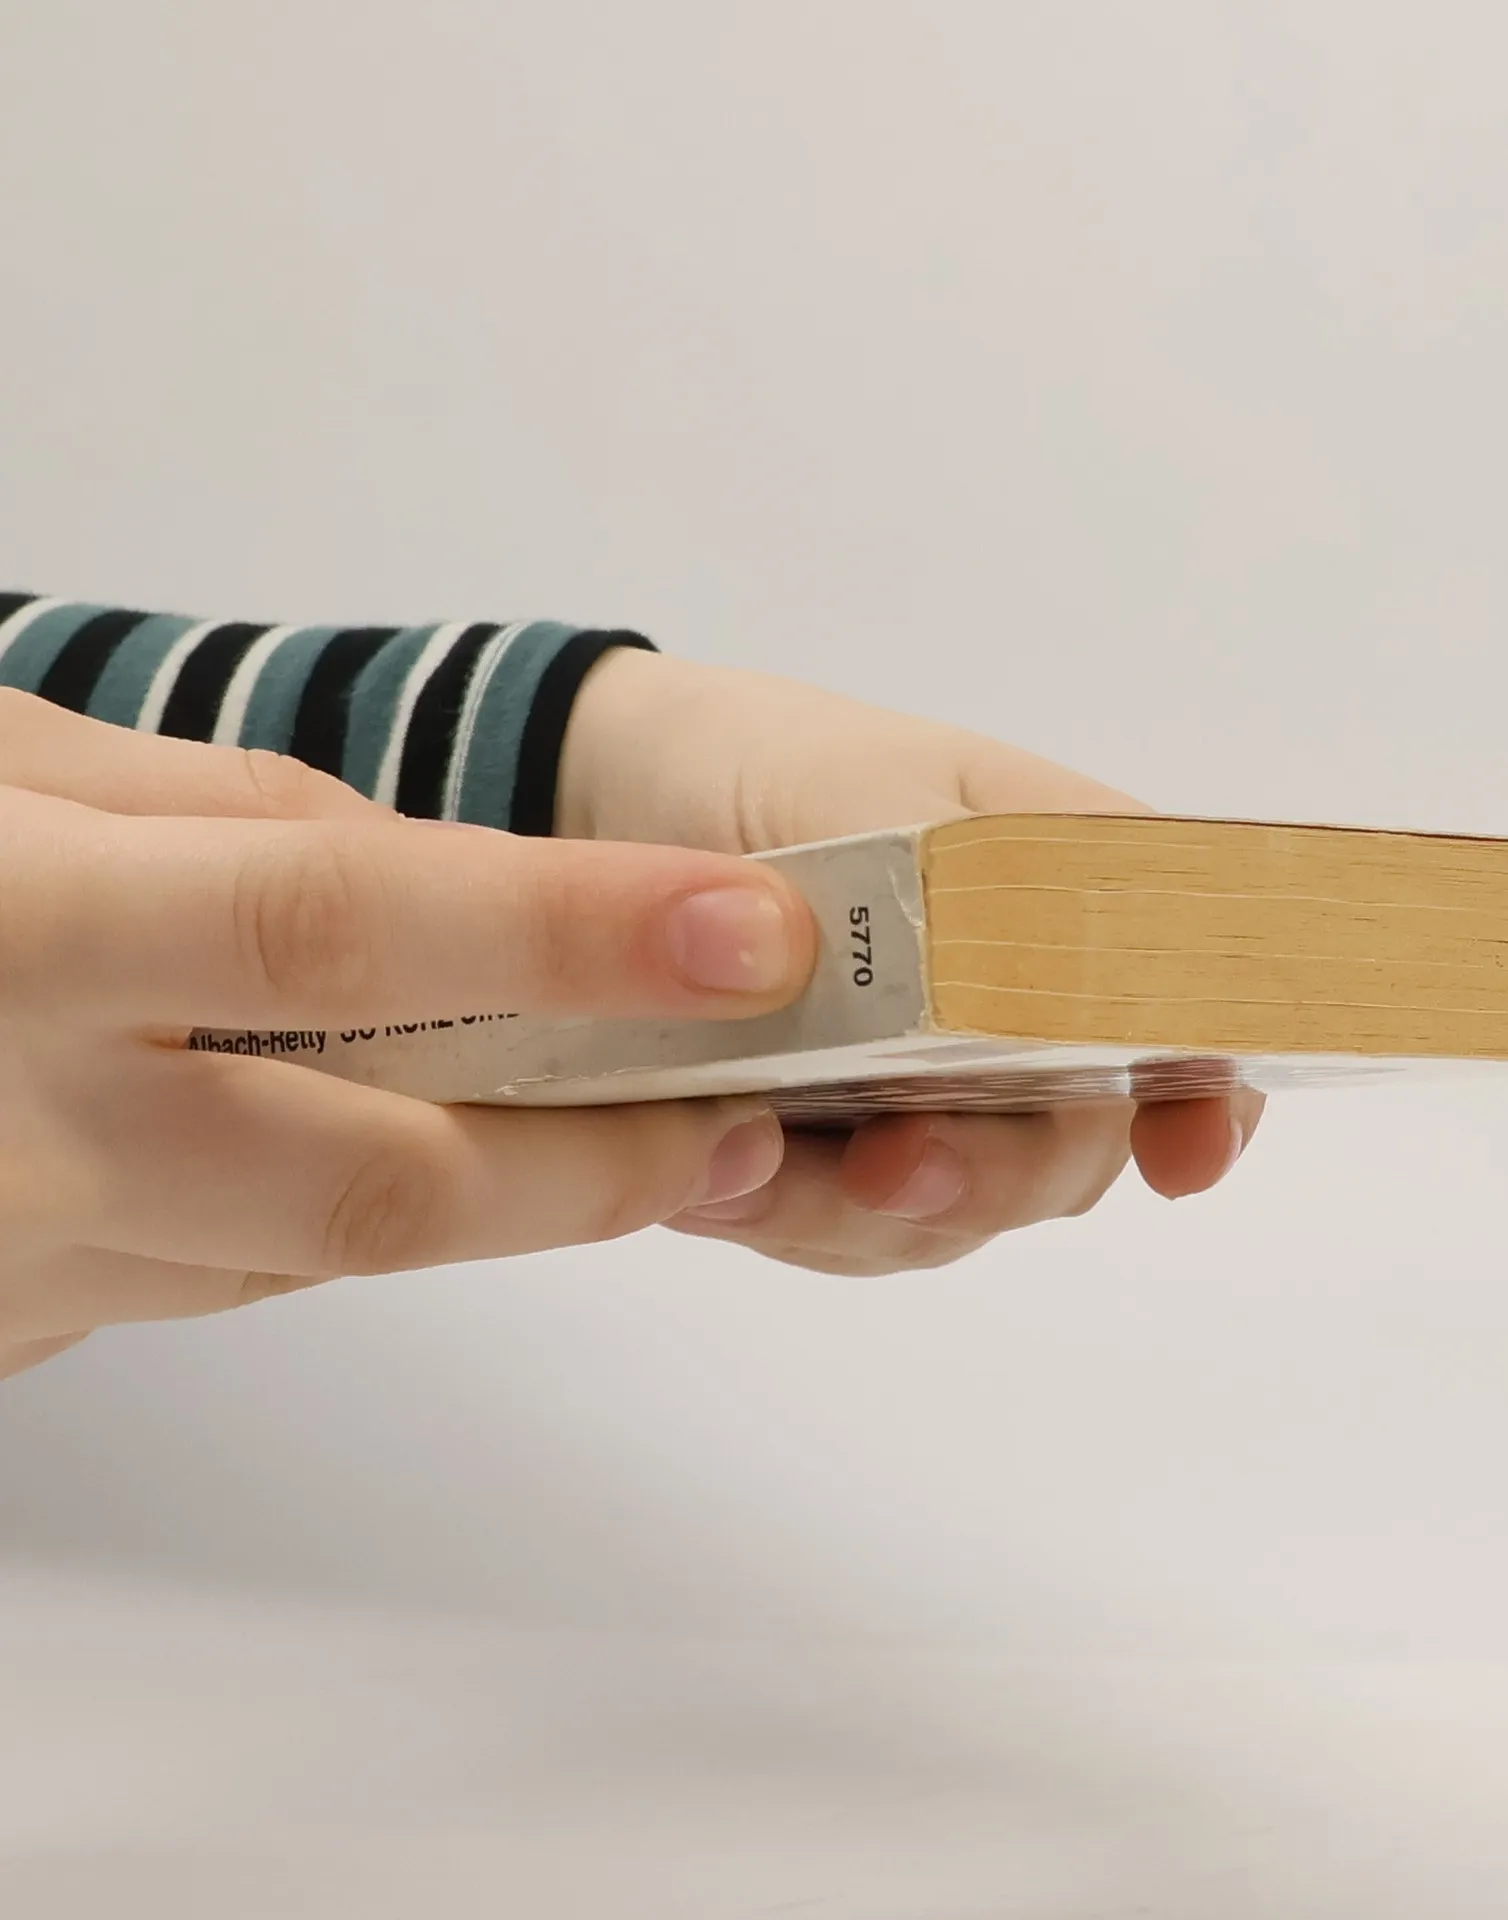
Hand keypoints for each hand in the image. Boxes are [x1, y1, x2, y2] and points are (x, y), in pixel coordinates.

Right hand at [0, 691, 816, 1379]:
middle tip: (753, 1125)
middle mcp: (19, 1124)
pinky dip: (337, 1213)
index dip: (566, 931)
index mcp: (17, 927)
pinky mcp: (7, 1330)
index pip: (338, 923)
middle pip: (377, 1174)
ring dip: (499, 1202)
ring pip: (317, 1248)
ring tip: (642, 1140)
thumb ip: (207, 805)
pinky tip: (400, 1145)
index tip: (755, 934)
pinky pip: (224, 1276)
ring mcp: (12, 1255)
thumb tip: (415, 861)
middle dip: (600, 1166)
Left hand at [559, 652, 1263, 1274]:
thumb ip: (949, 888)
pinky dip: (791, 1223)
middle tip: (894, 1168)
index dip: (1207, 1100)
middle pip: (1075, 1149)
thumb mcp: (867, 788)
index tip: (1181, 1157)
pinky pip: (853, 1233)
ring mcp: (937, 1092)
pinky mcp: (843, 1148)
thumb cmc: (768, 763)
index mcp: (1076, 906)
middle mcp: (1024, 1016)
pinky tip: (710, 1181)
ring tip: (745, 1172)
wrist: (618, 792)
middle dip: (994, 1177)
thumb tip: (978, 993)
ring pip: (956, 1211)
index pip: (1192, 1024)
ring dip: (864, 1217)